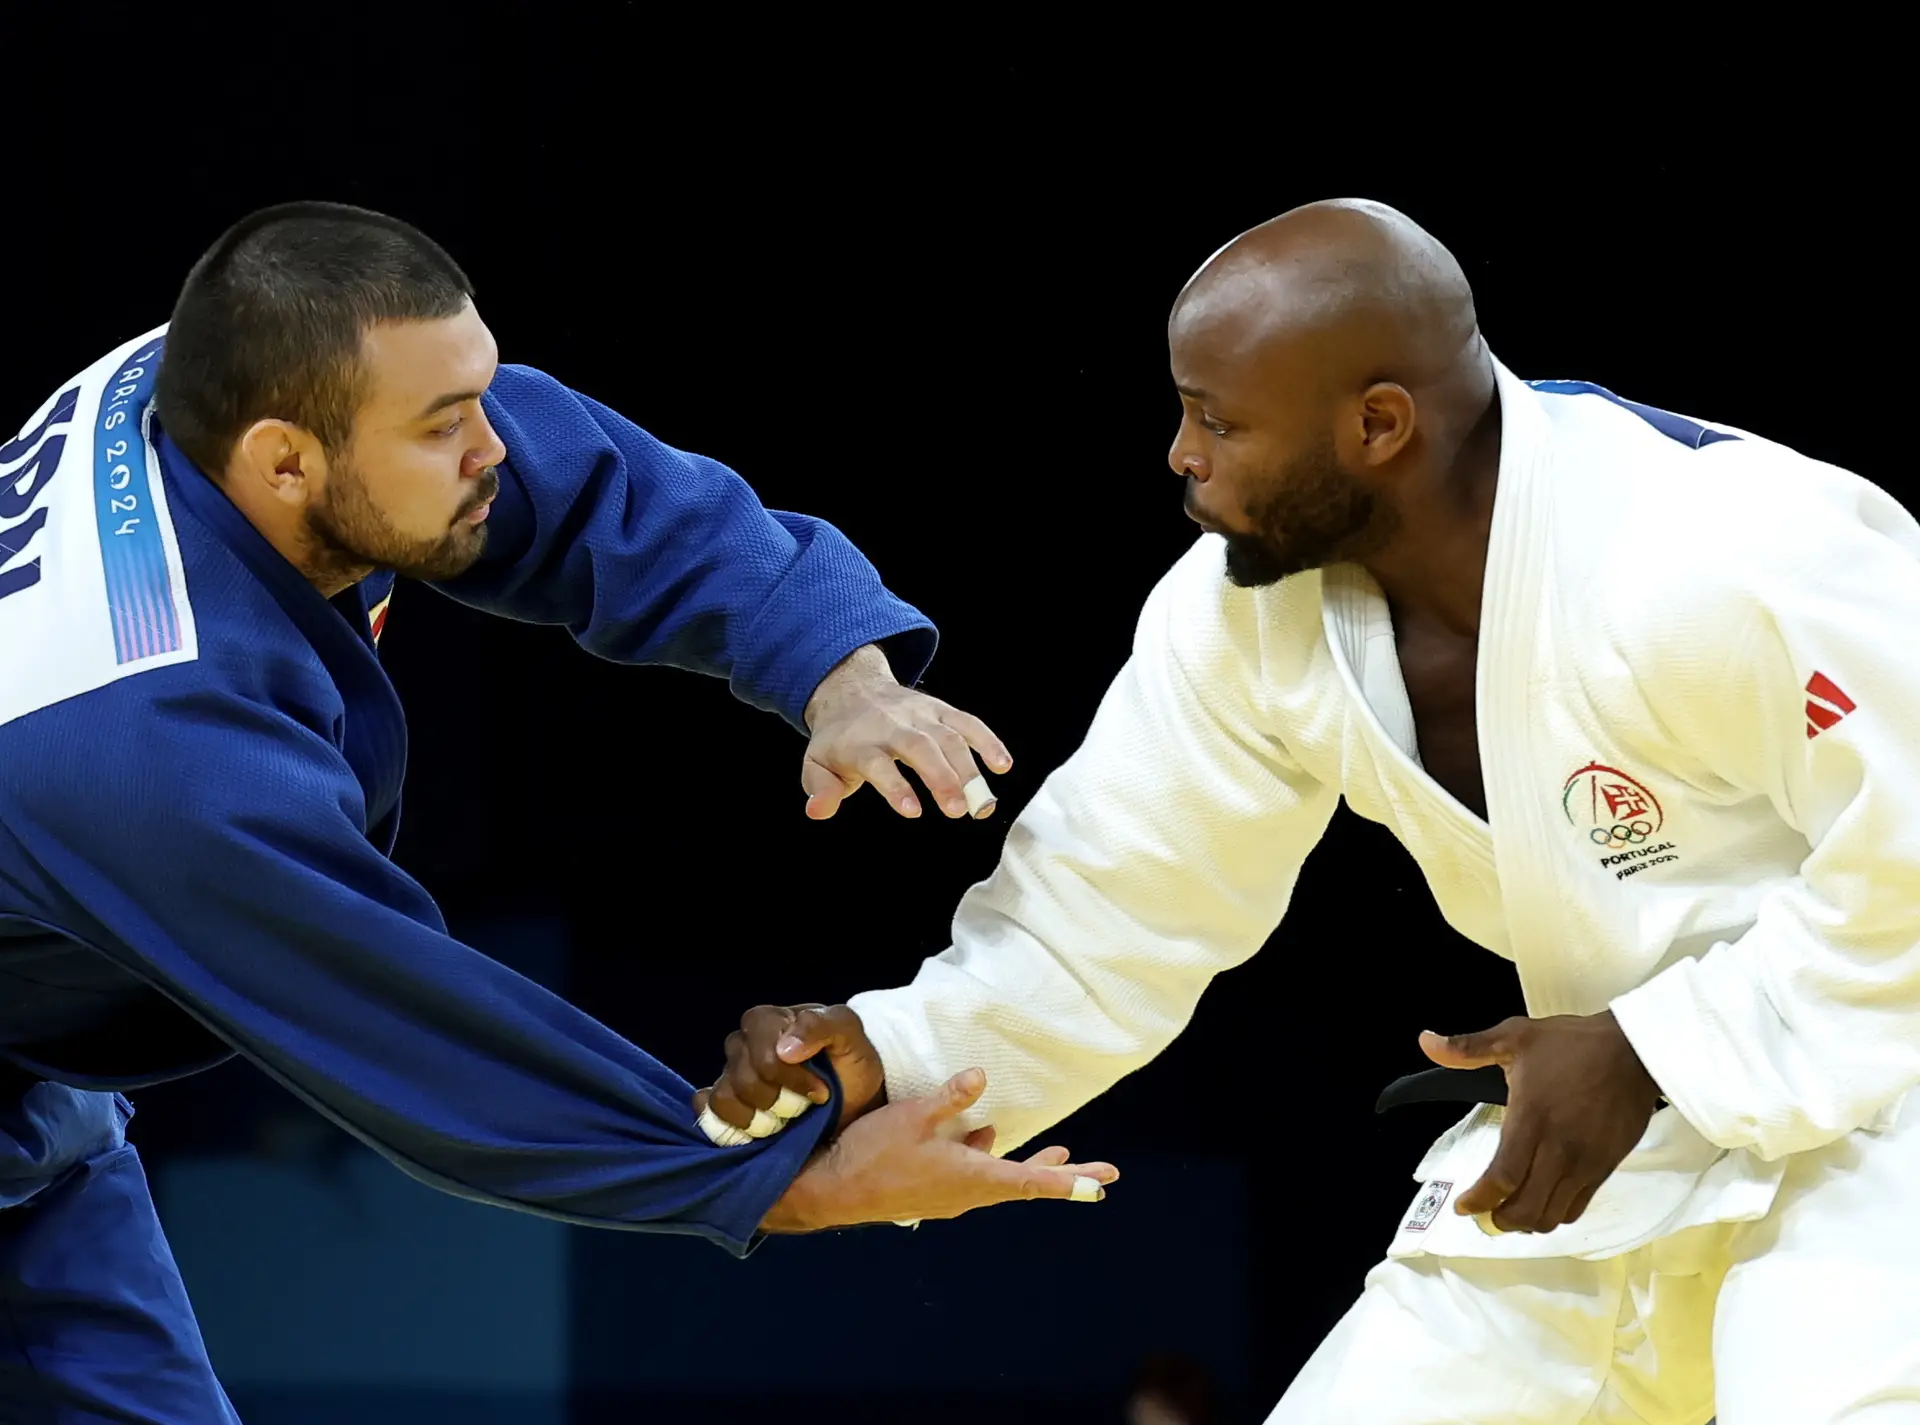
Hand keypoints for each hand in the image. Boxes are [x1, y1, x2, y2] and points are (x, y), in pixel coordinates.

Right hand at [694, 1003, 885, 1134]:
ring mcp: (730, 1074)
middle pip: (744, 1079)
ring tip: (783, 1122)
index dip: (792, 1078)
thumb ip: (822, 1027)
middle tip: (804, 1106)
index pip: (764, 1055)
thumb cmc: (849, 1062)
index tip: (822, 1091)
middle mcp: (743, 1044)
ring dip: (758, 1119)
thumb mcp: (850, 1034)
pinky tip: (756, 1130)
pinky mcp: (725, 1103)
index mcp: (768, 1020)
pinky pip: (708, 1111)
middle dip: (780, 1101)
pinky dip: (730, 1124)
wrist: (852, 1097)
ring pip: (724, 1099)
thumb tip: (784, 1049)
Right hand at [759, 1068, 1118, 1231]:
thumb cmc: (874, 1152)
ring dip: (1027, 1164)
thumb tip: (982, 1076)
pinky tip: (983, 1137)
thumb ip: (951, 1097)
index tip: (1102, 1185)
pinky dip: (986, 1158)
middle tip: (1104, 1176)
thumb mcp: (914, 1116)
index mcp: (971, 1179)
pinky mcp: (934, 1192)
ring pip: (1000, 1179)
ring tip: (1059, 1152)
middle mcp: (968, 1194)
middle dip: (1064, 1174)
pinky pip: (973, 1176)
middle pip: (1025, 1183)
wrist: (832, 1189)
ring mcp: (951, 1196)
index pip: (1031, 1181)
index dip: (1069, 1180)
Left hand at [801, 644, 1011, 819]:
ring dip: (969, 768)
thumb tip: (817, 811)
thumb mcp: (817, 764)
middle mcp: (893, 726)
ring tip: (982, 803)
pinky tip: (1003, 766)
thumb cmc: (840, 740)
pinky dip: (988, 741)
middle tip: (958, 810)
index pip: (879, 764)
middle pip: (920, 747)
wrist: (853, 689)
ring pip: (949, 736)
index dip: (896, 786)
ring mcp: (921, 716)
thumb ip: (820, 789)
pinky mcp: (941, 711)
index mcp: (861, 743)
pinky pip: (968, 722)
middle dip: (942, 777)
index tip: (914, 811)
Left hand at [1420, 1011, 1662, 1233]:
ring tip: (1510, 1210)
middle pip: (1526, 1208)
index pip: (1502, 1177)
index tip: (1463, 1207)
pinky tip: (1542, 1202)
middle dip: (1499, 1219)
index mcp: (1531, 1119)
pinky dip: (1555, 1214)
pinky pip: (1577, 1207)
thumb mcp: (1514, 1036)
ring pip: (1552, 1215)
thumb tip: (1425, 1042)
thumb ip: (1467, 1047)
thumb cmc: (1571, 1044)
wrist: (1634, 1051)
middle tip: (1484, 1212)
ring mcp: (1585, 1163)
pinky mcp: (1605, 1168)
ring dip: (1527, 1221)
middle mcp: (1558, 1149)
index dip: (1479, 1200)